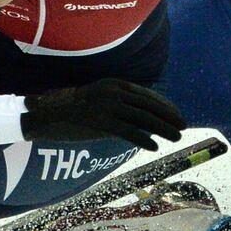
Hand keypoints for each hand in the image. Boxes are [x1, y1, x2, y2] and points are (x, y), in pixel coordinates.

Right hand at [21, 78, 184, 150]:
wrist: (48, 115)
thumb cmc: (72, 109)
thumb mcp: (97, 97)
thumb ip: (117, 101)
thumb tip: (138, 112)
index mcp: (115, 84)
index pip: (147, 94)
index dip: (165, 105)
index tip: (176, 113)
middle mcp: (115, 93)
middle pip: (150, 106)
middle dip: (170, 117)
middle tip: (183, 126)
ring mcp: (110, 107)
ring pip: (145, 119)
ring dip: (164, 129)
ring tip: (176, 137)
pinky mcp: (104, 123)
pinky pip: (131, 132)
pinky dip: (145, 140)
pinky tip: (154, 147)